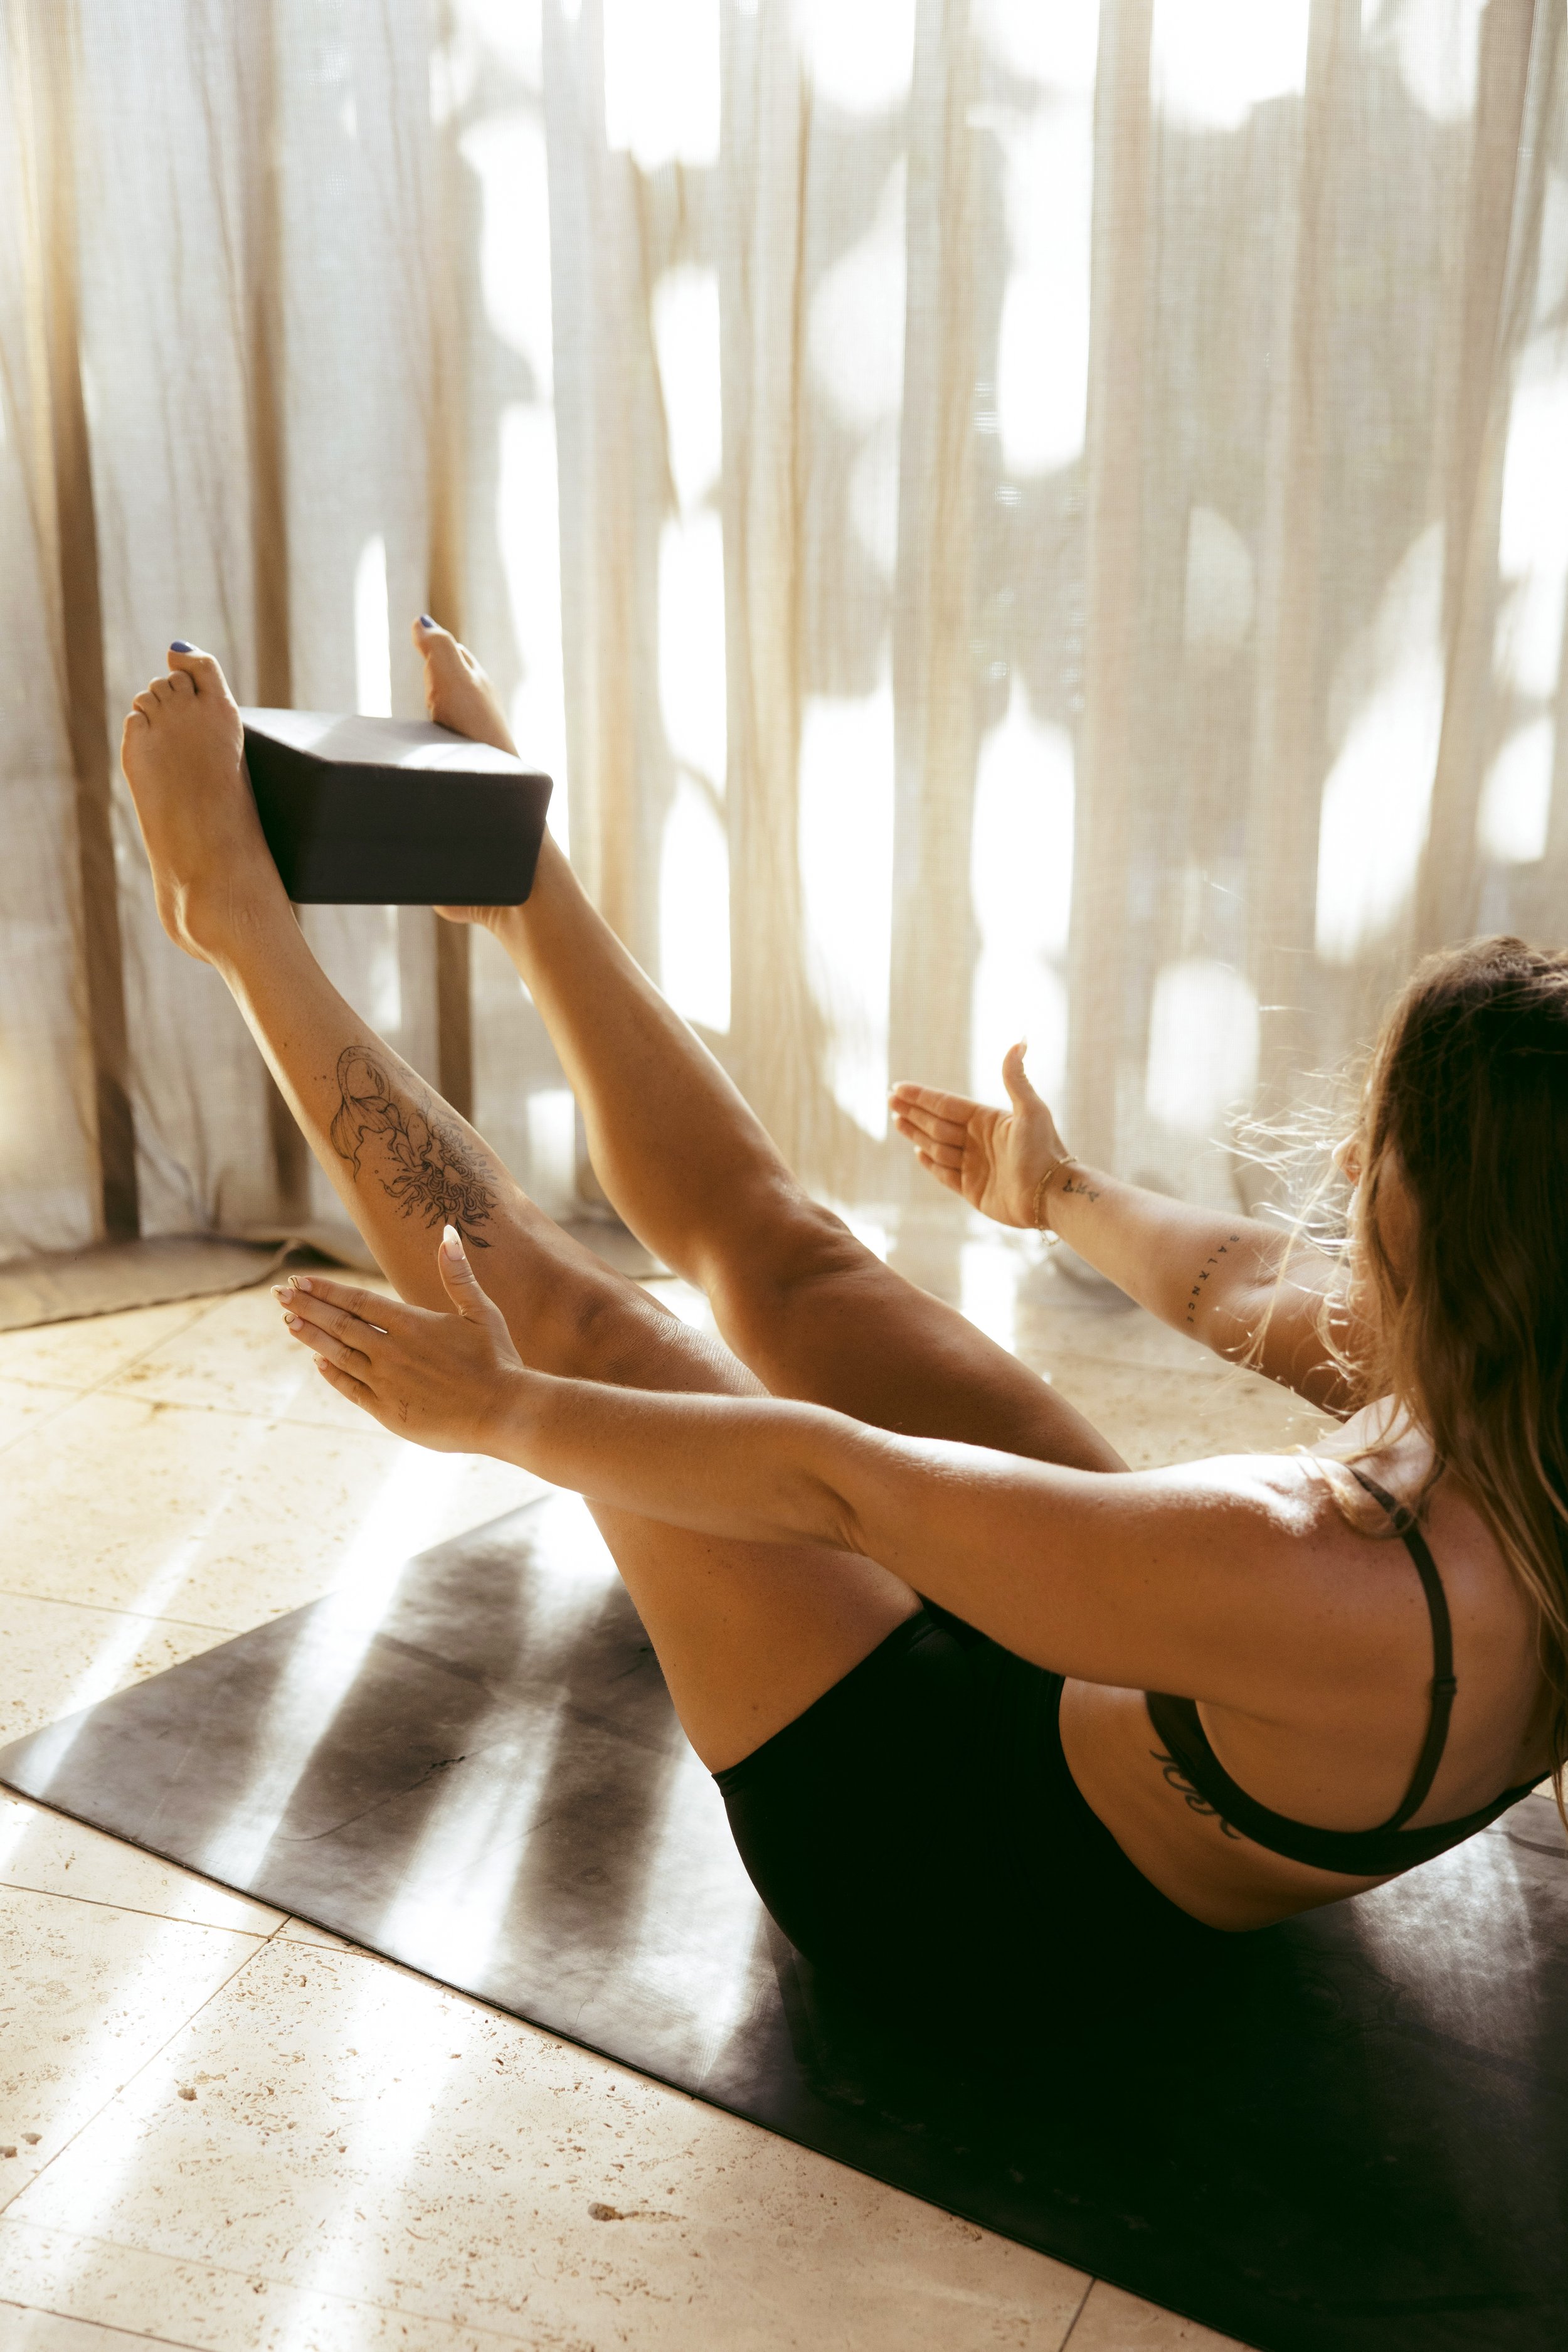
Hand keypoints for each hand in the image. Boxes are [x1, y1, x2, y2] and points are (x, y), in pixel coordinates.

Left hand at [275, 1227, 532, 1452]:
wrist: (503, 1413)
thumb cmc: (498, 1360)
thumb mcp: (480, 1311)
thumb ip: (457, 1273)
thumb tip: (446, 1232)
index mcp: (411, 1323)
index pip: (356, 1301)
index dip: (325, 1290)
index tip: (300, 1280)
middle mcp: (391, 1350)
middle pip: (339, 1323)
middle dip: (306, 1307)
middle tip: (279, 1294)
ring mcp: (386, 1381)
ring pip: (337, 1353)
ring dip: (311, 1336)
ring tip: (288, 1321)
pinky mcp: (387, 1410)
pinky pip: (350, 1388)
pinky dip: (331, 1373)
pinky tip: (318, 1361)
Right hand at [889, 1043, 1069, 1230]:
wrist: (1050, 1196)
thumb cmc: (1044, 1151)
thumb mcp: (1031, 1110)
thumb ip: (1016, 1078)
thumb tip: (1020, 1039)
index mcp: (988, 1120)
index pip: (946, 1105)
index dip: (922, 1096)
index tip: (899, 1088)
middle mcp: (979, 1141)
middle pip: (937, 1123)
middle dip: (914, 1111)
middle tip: (890, 1100)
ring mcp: (974, 1166)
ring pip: (937, 1146)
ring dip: (916, 1133)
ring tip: (897, 1121)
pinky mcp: (973, 1190)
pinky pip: (945, 1174)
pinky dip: (930, 1163)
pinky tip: (918, 1152)